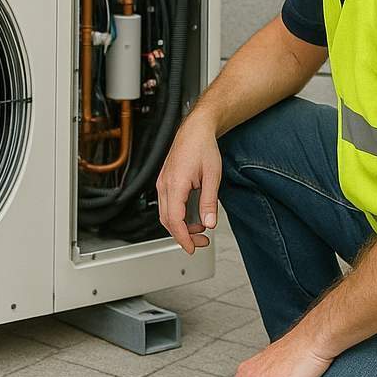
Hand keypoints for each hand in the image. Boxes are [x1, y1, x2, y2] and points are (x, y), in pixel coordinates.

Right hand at [155, 112, 220, 253]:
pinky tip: (193, 215)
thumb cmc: (203, 147)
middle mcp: (165, 184)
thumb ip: (209, 202)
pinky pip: (167, 204)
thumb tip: (209, 223)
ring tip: (201, 227)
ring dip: (181, 225)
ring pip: (166, 213)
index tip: (192, 248)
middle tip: (202, 241)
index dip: (183, 237)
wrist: (196, 129)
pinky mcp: (165, 181)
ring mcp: (163, 182)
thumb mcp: (212, 176)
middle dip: (183, 235)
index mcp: (175, 183)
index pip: (174, 219)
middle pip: (167, 220)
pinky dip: (179, 214)